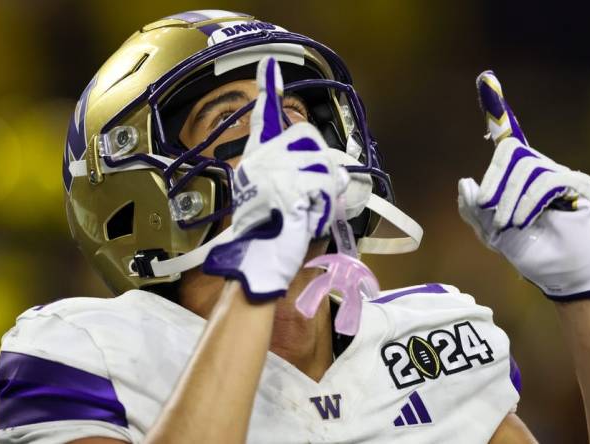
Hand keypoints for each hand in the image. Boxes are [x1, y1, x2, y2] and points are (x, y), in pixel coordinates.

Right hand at [203, 56, 347, 300]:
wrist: (259, 261)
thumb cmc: (270, 235)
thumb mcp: (280, 199)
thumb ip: (298, 177)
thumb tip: (333, 173)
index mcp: (257, 161)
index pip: (264, 118)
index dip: (268, 91)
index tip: (270, 66)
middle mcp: (261, 160)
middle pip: (308, 141)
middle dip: (319, 168)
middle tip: (310, 198)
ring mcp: (275, 173)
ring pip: (322, 165)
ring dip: (325, 192)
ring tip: (307, 213)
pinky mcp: (289, 188)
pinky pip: (324, 185)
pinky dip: (325, 204)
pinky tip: (309, 217)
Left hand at [457, 71, 589, 300]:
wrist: (563, 277)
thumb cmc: (531, 253)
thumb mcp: (493, 234)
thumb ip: (476, 211)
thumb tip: (466, 183)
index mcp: (519, 177)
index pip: (510, 137)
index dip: (498, 111)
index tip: (485, 79)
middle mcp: (542, 169)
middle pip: (512, 152)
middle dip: (495, 180)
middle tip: (489, 208)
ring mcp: (563, 175)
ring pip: (527, 166)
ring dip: (509, 198)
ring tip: (508, 224)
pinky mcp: (580, 185)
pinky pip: (546, 180)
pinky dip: (528, 201)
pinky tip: (523, 220)